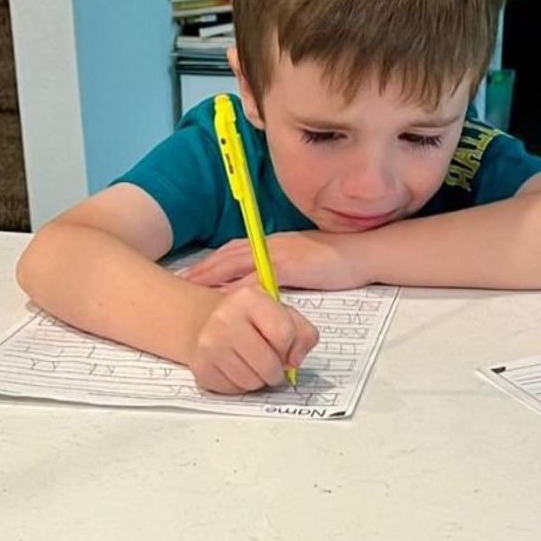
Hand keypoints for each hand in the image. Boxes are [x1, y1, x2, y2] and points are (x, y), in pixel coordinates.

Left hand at [180, 231, 368, 291]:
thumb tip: (263, 284)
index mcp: (272, 243)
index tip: (191, 272)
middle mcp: (271, 245)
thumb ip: (281, 269)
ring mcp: (278, 254)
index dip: (212, 261)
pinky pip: (258, 277)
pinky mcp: (289, 266)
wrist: (361, 253)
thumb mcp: (303, 261)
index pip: (234, 250)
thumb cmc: (337, 260)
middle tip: (179, 280)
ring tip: (190, 287)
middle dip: (202, 267)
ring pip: (236, 263)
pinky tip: (224, 297)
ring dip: (212, 274)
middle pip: (227, 255)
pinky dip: (238, 286)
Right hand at [188, 287, 318, 393]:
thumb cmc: (249, 320)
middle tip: (271, 364)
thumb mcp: (281, 314)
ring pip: (252, 382)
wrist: (205, 323)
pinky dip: (241, 385)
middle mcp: (225, 319)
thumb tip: (295, 361)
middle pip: (268, 364)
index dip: (289, 347)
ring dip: (259, 380)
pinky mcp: (201, 368)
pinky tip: (236, 369)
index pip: (284, 333)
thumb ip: (303, 334)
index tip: (284, 346)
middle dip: (276, 370)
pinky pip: (234, 390)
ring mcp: (209, 345)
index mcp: (249, 299)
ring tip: (252, 365)